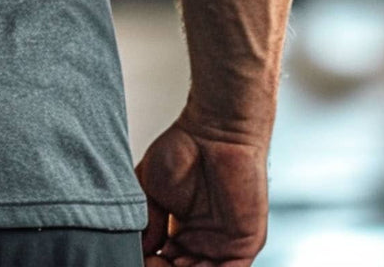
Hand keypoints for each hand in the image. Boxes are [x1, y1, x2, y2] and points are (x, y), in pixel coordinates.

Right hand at [134, 113, 269, 265]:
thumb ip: (147, 222)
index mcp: (180, 232)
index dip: (151, 263)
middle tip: (151, 261)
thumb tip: (141, 250)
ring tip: (165, 263)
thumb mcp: (150, 187)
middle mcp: (202, 242)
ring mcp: (224, 246)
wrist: (215, 131)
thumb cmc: (183, 148)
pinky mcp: (245, 245)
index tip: (138, 257)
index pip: (165, 262)